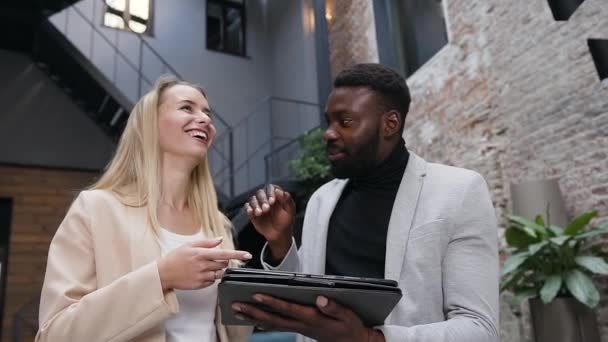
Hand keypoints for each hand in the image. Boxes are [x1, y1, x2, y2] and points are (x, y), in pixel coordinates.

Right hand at [157, 237, 251, 290]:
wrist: (163, 274)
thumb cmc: (175, 258)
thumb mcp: (189, 245)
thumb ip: (206, 242)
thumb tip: (220, 240)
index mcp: (201, 253)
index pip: (224, 253)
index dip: (237, 254)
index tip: (247, 255)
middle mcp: (203, 265)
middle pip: (224, 264)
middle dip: (223, 261)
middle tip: (212, 259)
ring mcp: (202, 276)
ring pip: (220, 273)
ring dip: (218, 269)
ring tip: (205, 266)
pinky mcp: (200, 284)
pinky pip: (213, 280)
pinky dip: (211, 276)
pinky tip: (201, 273)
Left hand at [232, 295, 384, 341]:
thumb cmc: (350, 327)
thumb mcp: (348, 316)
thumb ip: (334, 307)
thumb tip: (321, 298)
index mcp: (312, 318)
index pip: (288, 309)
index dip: (272, 302)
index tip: (257, 294)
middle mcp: (302, 324)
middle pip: (273, 318)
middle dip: (254, 311)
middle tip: (236, 305)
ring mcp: (299, 328)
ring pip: (272, 323)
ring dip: (254, 317)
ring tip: (238, 311)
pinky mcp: (299, 329)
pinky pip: (277, 326)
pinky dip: (263, 322)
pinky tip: (254, 319)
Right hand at [244, 184, 294, 259]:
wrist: (279, 234)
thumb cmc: (286, 221)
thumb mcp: (290, 211)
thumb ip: (287, 200)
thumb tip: (279, 191)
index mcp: (276, 195)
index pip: (270, 188)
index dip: (270, 192)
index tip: (272, 201)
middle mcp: (266, 198)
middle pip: (260, 192)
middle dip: (262, 200)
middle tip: (266, 209)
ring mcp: (258, 205)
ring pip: (253, 199)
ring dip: (255, 204)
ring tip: (259, 213)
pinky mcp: (252, 212)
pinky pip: (247, 207)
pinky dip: (248, 208)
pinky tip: (251, 212)